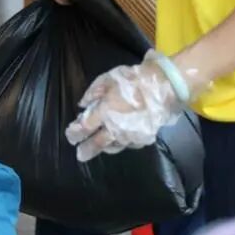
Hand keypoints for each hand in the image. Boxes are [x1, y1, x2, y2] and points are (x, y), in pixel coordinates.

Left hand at [65, 56, 183, 161]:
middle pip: (98, 143)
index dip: (76, 133)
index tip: (70, 136)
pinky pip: (129, 144)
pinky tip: (120, 141)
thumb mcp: (108, 79)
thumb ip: (93, 92)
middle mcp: (116, 128)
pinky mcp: (144, 138)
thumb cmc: (134, 80)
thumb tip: (82, 105)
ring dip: (105, 148)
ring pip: (114, 146)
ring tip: (99, 149)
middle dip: (87, 150)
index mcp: (105, 112)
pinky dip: (122, 143)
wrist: (164, 87)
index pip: (85, 127)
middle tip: (80, 156)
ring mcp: (131, 136)